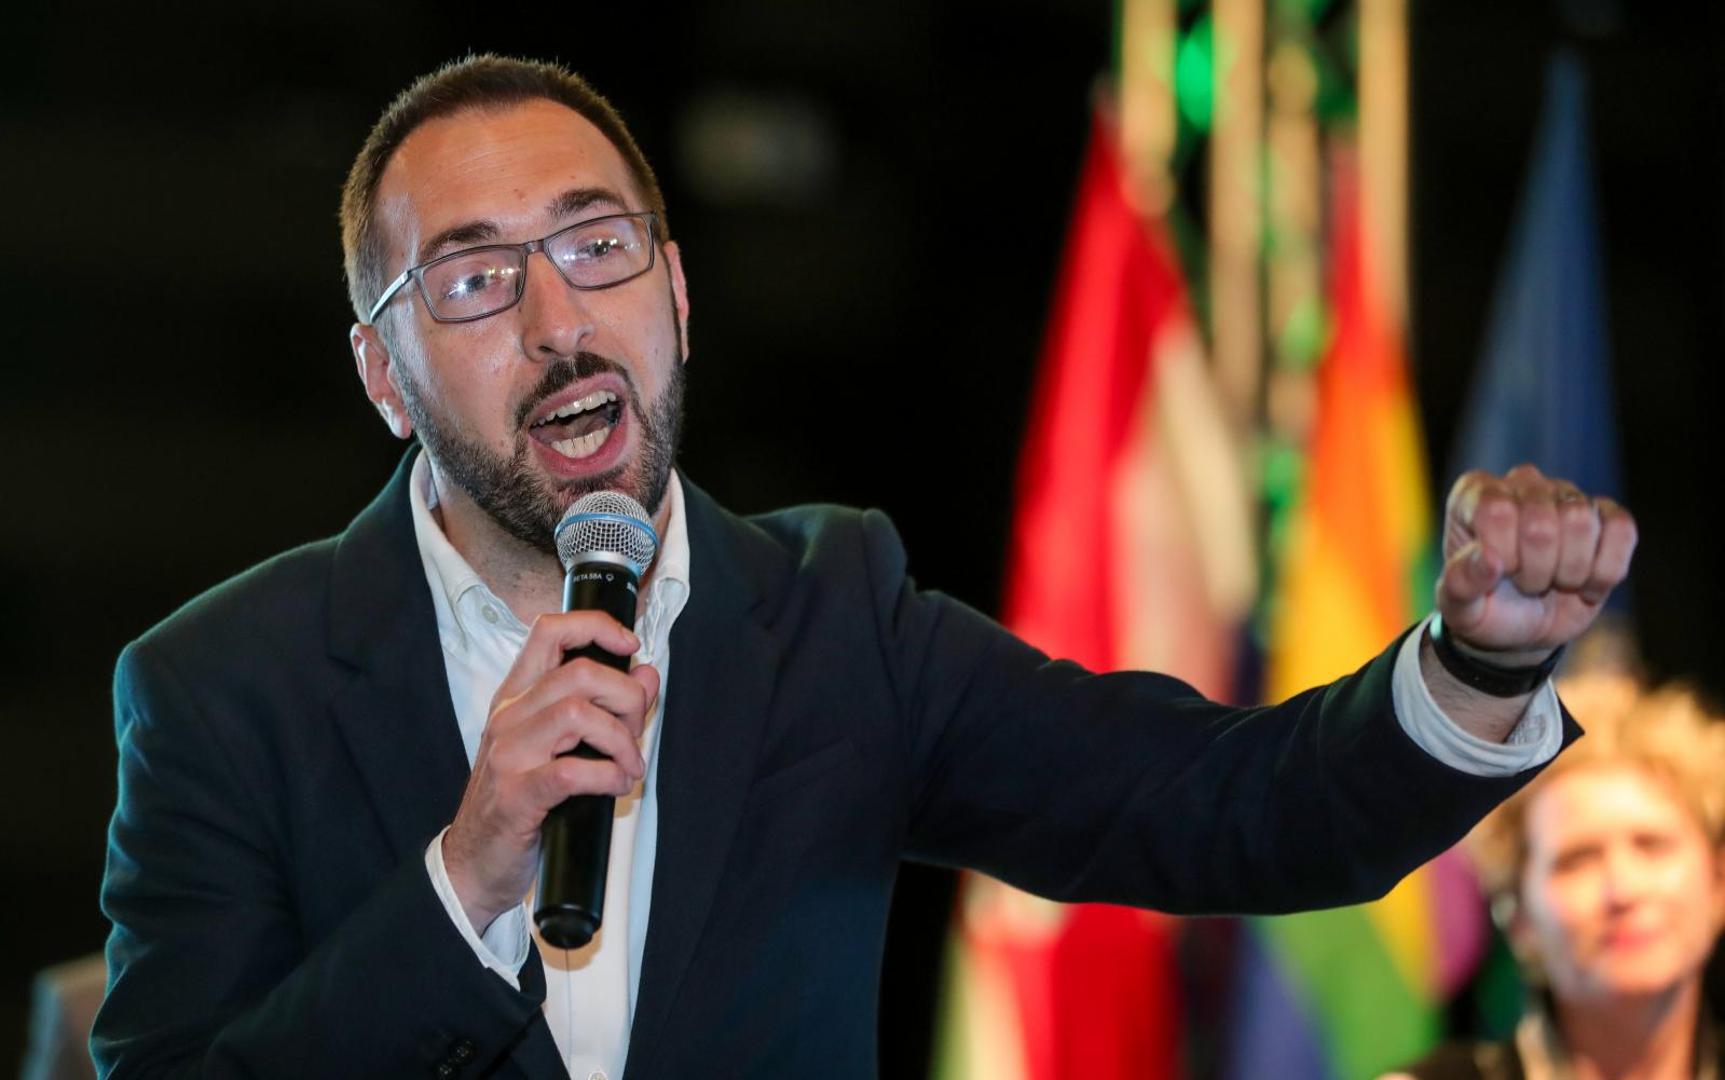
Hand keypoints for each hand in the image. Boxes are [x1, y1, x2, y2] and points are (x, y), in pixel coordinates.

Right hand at [442, 611, 660, 931]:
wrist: (475, 863)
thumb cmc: (518, 802)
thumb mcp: (558, 746)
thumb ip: (602, 707)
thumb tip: (646, 675)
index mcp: (516, 697)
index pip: (550, 631)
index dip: (596, 627)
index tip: (630, 645)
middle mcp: (508, 717)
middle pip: (580, 673)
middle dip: (627, 698)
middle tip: (636, 732)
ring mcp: (509, 754)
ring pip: (578, 713)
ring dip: (622, 740)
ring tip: (629, 766)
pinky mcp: (517, 795)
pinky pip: (573, 770)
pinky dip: (609, 775)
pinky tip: (616, 786)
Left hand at [1437, 464, 1637, 662]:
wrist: (1523, 627)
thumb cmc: (1485, 608)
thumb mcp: (1459, 607)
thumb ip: (1460, 585)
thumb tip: (1488, 559)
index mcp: (1474, 494)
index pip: (1496, 511)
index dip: (1504, 556)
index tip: (1500, 574)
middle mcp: (1521, 483)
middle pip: (1541, 523)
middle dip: (1536, 570)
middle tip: (1527, 583)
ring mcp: (1566, 494)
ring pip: (1582, 522)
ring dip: (1570, 571)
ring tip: (1552, 580)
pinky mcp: (1605, 515)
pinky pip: (1622, 530)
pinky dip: (1605, 570)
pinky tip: (1585, 582)